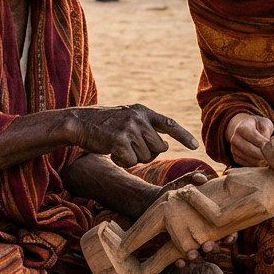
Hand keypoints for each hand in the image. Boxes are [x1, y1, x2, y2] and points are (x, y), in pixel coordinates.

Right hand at [71, 104, 197, 166]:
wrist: (79, 122)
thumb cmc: (103, 125)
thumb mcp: (127, 119)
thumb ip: (146, 128)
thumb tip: (165, 145)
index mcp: (142, 111)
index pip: (169, 123)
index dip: (183, 135)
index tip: (195, 146)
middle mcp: (139, 118)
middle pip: (159, 148)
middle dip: (147, 153)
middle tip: (129, 147)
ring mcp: (130, 128)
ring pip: (145, 157)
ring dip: (132, 158)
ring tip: (117, 146)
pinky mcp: (119, 140)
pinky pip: (131, 162)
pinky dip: (122, 161)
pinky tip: (111, 151)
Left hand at [158, 179, 236, 265]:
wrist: (155, 202)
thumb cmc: (175, 192)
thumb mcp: (185, 183)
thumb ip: (194, 179)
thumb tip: (200, 178)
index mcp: (211, 221)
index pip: (227, 231)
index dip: (230, 236)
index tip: (229, 238)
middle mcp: (205, 235)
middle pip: (214, 246)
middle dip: (214, 249)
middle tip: (209, 247)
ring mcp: (192, 243)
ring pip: (199, 256)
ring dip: (198, 258)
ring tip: (192, 256)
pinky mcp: (178, 249)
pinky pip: (182, 259)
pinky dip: (181, 262)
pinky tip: (179, 262)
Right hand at [225, 112, 273, 166]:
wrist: (243, 128)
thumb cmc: (257, 125)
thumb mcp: (264, 123)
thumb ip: (267, 133)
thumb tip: (269, 146)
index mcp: (242, 128)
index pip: (258, 141)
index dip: (268, 145)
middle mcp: (235, 139)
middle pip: (254, 153)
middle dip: (267, 155)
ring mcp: (234, 150)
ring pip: (253, 161)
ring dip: (264, 161)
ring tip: (270, 156)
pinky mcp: (236, 158)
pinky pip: (250, 166)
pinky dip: (259, 164)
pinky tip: (263, 158)